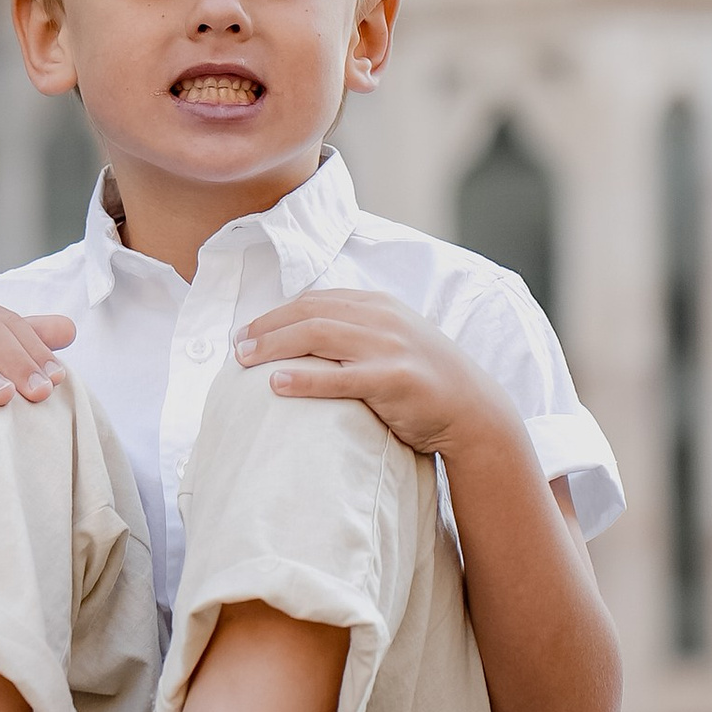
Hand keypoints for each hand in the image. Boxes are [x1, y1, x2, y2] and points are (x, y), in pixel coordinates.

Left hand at [234, 287, 518, 465]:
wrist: (475, 410)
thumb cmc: (425, 381)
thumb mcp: (391, 342)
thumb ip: (356, 332)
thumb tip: (304, 337)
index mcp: (378, 305)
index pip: (315, 301)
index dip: (275, 314)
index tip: (247, 331)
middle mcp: (382, 318)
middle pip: (309, 313)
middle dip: (267, 327)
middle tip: (236, 347)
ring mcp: (389, 346)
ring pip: (318, 336)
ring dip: (274, 345)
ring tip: (245, 361)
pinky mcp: (395, 378)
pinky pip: (341, 377)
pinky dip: (306, 378)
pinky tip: (277, 384)